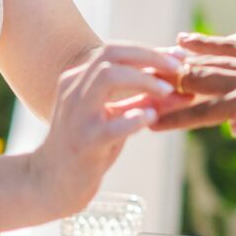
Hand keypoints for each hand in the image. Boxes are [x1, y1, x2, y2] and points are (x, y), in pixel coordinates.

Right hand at [32, 43, 178, 217]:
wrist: (51, 183)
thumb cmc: (87, 147)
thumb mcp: (115, 118)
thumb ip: (144, 101)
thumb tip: (184, 91)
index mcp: (78, 79)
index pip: (115, 51)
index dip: (150, 51)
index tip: (180, 57)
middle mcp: (74, 90)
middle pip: (110, 55)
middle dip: (150, 57)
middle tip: (179, 70)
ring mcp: (77, 115)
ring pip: (107, 77)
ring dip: (143, 79)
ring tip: (166, 91)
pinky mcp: (84, 143)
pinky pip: (110, 125)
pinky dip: (134, 118)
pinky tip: (151, 117)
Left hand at [154, 34, 235, 156]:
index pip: (234, 49)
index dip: (207, 45)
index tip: (184, 39)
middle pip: (209, 62)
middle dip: (177, 62)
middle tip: (151, 61)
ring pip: (199, 83)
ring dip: (169, 89)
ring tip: (142, 92)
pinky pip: (201, 113)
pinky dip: (175, 119)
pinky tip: (154, 124)